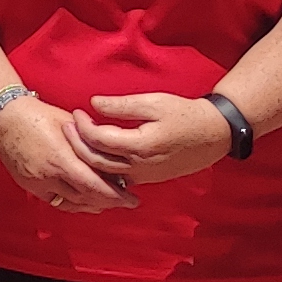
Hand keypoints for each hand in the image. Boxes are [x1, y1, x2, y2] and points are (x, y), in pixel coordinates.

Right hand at [0, 93, 136, 215]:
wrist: (3, 116)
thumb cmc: (38, 115)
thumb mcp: (71, 125)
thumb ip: (91, 144)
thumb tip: (115, 158)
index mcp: (61, 158)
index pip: (95, 186)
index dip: (117, 196)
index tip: (133, 198)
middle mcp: (49, 175)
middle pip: (86, 199)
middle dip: (109, 202)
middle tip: (126, 202)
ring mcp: (37, 183)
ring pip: (71, 204)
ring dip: (92, 205)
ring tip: (108, 202)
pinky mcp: (29, 185)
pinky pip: (56, 202)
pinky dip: (73, 204)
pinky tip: (84, 201)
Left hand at [73, 92, 234, 194]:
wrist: (214, 135)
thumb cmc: (185, 114)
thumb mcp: (155, 103)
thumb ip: (122, 105)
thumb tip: (93, 103)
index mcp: (140, 146)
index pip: (99, 140)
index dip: (82, 126)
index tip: (76, 112)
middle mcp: (139, 167)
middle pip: (95, 161)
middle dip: (76, 143)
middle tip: (67, 126)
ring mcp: (143, 176)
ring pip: (104, 174)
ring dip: (85, 158)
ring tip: (76, 139)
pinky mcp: (146, 179)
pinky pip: (116, 179)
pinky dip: (100, 169)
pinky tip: (92, 155)